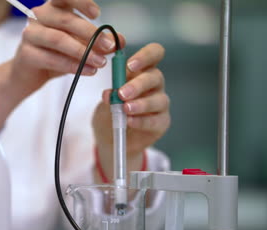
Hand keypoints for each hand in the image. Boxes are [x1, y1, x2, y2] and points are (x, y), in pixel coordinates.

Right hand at [8, 0, 124, 96]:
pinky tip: (88, 71)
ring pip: (58, 39)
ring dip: (83, 52)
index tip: (98, 14)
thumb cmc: (56, 54)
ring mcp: (30, 34)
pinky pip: (52, 59)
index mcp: (53, 7)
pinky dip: (72, 66)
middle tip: (109, 47)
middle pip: (66, 20)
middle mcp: (39, 16)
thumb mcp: (80, 45)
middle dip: (91, 34)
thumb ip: (99, 41)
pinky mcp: (27, 54)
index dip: (82, 2)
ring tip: (100, 63)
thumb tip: (120, 41)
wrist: (31, 74)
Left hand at [92, 43, 169, 179]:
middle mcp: (154, 85)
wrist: (110, 138)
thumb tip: (109, 93)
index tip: (130, 64)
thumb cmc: (110, 112)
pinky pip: (156, 120)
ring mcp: (159, 103)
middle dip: (138, 84)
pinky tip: (130, 122)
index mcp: (140, 71)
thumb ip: (110, 95)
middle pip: (155, 76)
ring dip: (141, 104)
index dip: (146, 55)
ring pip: (158, 99)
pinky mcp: (161, 122)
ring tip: (125, 109)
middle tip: (122, 93)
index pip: (154, 54)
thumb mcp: (105, 101)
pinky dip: (141, 121)